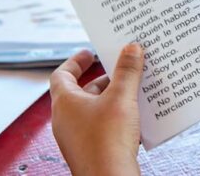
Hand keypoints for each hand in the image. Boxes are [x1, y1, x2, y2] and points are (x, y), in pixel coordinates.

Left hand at [50, 45, 142, 175]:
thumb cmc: (107, 141)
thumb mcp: (121, 98)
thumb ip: (127, 71)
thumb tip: (131, 48)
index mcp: (64, 103)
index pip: (62, 75)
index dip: (76, 61)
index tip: (90, 52)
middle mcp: (66, 120)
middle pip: (82, 92)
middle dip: (104, 80)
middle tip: (122, 70)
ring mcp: (77, 137)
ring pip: (95, 110)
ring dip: (114, 99)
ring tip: (134, 91)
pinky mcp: (91, 150)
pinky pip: (103, 128)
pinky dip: (118, 119)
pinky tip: (137, 117)